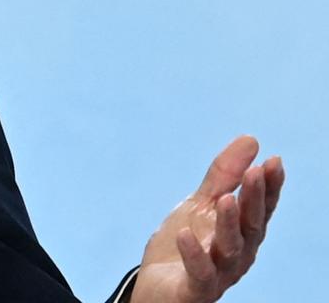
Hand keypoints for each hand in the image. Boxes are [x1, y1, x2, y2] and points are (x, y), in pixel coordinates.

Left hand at [130, 135, 283, 302]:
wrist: (155, 287)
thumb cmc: (183, 246)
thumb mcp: (200, 204)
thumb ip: (223, 176)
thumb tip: (251, 140)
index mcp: (241, 233)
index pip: (261, 208)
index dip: (269, 186)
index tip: (273, 161)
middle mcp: (237, 254)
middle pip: (251, 226)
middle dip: (254, 199)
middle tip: (255, 172)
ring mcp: (219, 273)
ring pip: (230, 249)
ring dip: (229, 224)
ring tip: (225, 199)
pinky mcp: (195, 289)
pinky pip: (199, 273)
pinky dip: (194, 254)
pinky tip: (185, 234)